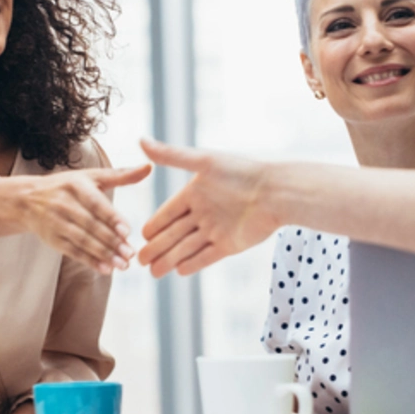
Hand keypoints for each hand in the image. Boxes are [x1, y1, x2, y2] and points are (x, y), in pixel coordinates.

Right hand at [0, 164, 150, 273]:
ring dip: (103, 254)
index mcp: (75, 185)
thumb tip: (149, 167)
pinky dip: (90, 261)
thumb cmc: (67, 186)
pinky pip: (73, 252)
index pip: (95, 203)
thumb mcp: (91, 176)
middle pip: (90, 225)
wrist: (27, 200)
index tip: (126, 230)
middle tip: (131, 253)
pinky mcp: (52, 240)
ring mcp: (56, 223)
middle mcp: (64, 204)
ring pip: (82, 241)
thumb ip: (121, 175)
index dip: (110, 217)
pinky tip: (106, 269)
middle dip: (111, 241)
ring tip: (123, 265)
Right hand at [136, 140, 275, 277]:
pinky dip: (193, 263)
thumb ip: (171, 155)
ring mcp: (216, 230)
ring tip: (152, 272)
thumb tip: (141, 140)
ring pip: (186, 247)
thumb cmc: (241, 172)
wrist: (276, 192)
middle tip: (138, 260)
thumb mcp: (203, 161)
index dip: (154, 224)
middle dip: (156, 248)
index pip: (168, 213)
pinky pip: (207, 256)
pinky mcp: (230, 244)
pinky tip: (178, 271)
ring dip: (169, 259)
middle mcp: (203, 213)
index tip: (140, 235)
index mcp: (194, 194)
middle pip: (174, 234)